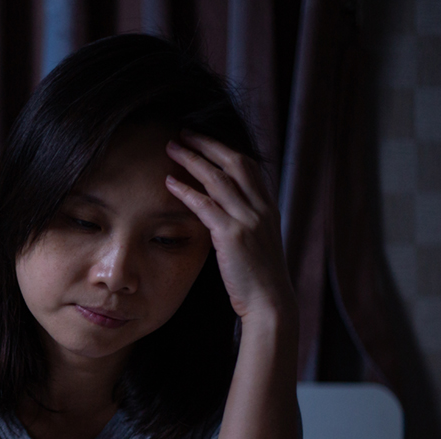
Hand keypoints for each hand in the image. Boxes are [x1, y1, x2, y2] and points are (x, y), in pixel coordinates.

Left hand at [163, 130, 295, 323]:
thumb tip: (224, 209)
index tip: (203, 138)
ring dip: (193, 160)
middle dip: (208, 144)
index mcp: (268, 207)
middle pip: (234, 162)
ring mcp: (249, 220)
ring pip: (219, 178)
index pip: (248, 165)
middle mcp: (261, 208)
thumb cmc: (259, 278)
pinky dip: (187, 191)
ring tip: (171, 148)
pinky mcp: (233, 236)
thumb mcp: (257, 242)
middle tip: (183, 133)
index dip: (224, 147)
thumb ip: (245, 221)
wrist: (270, 303)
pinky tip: (170, 182)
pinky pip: (206, 206)